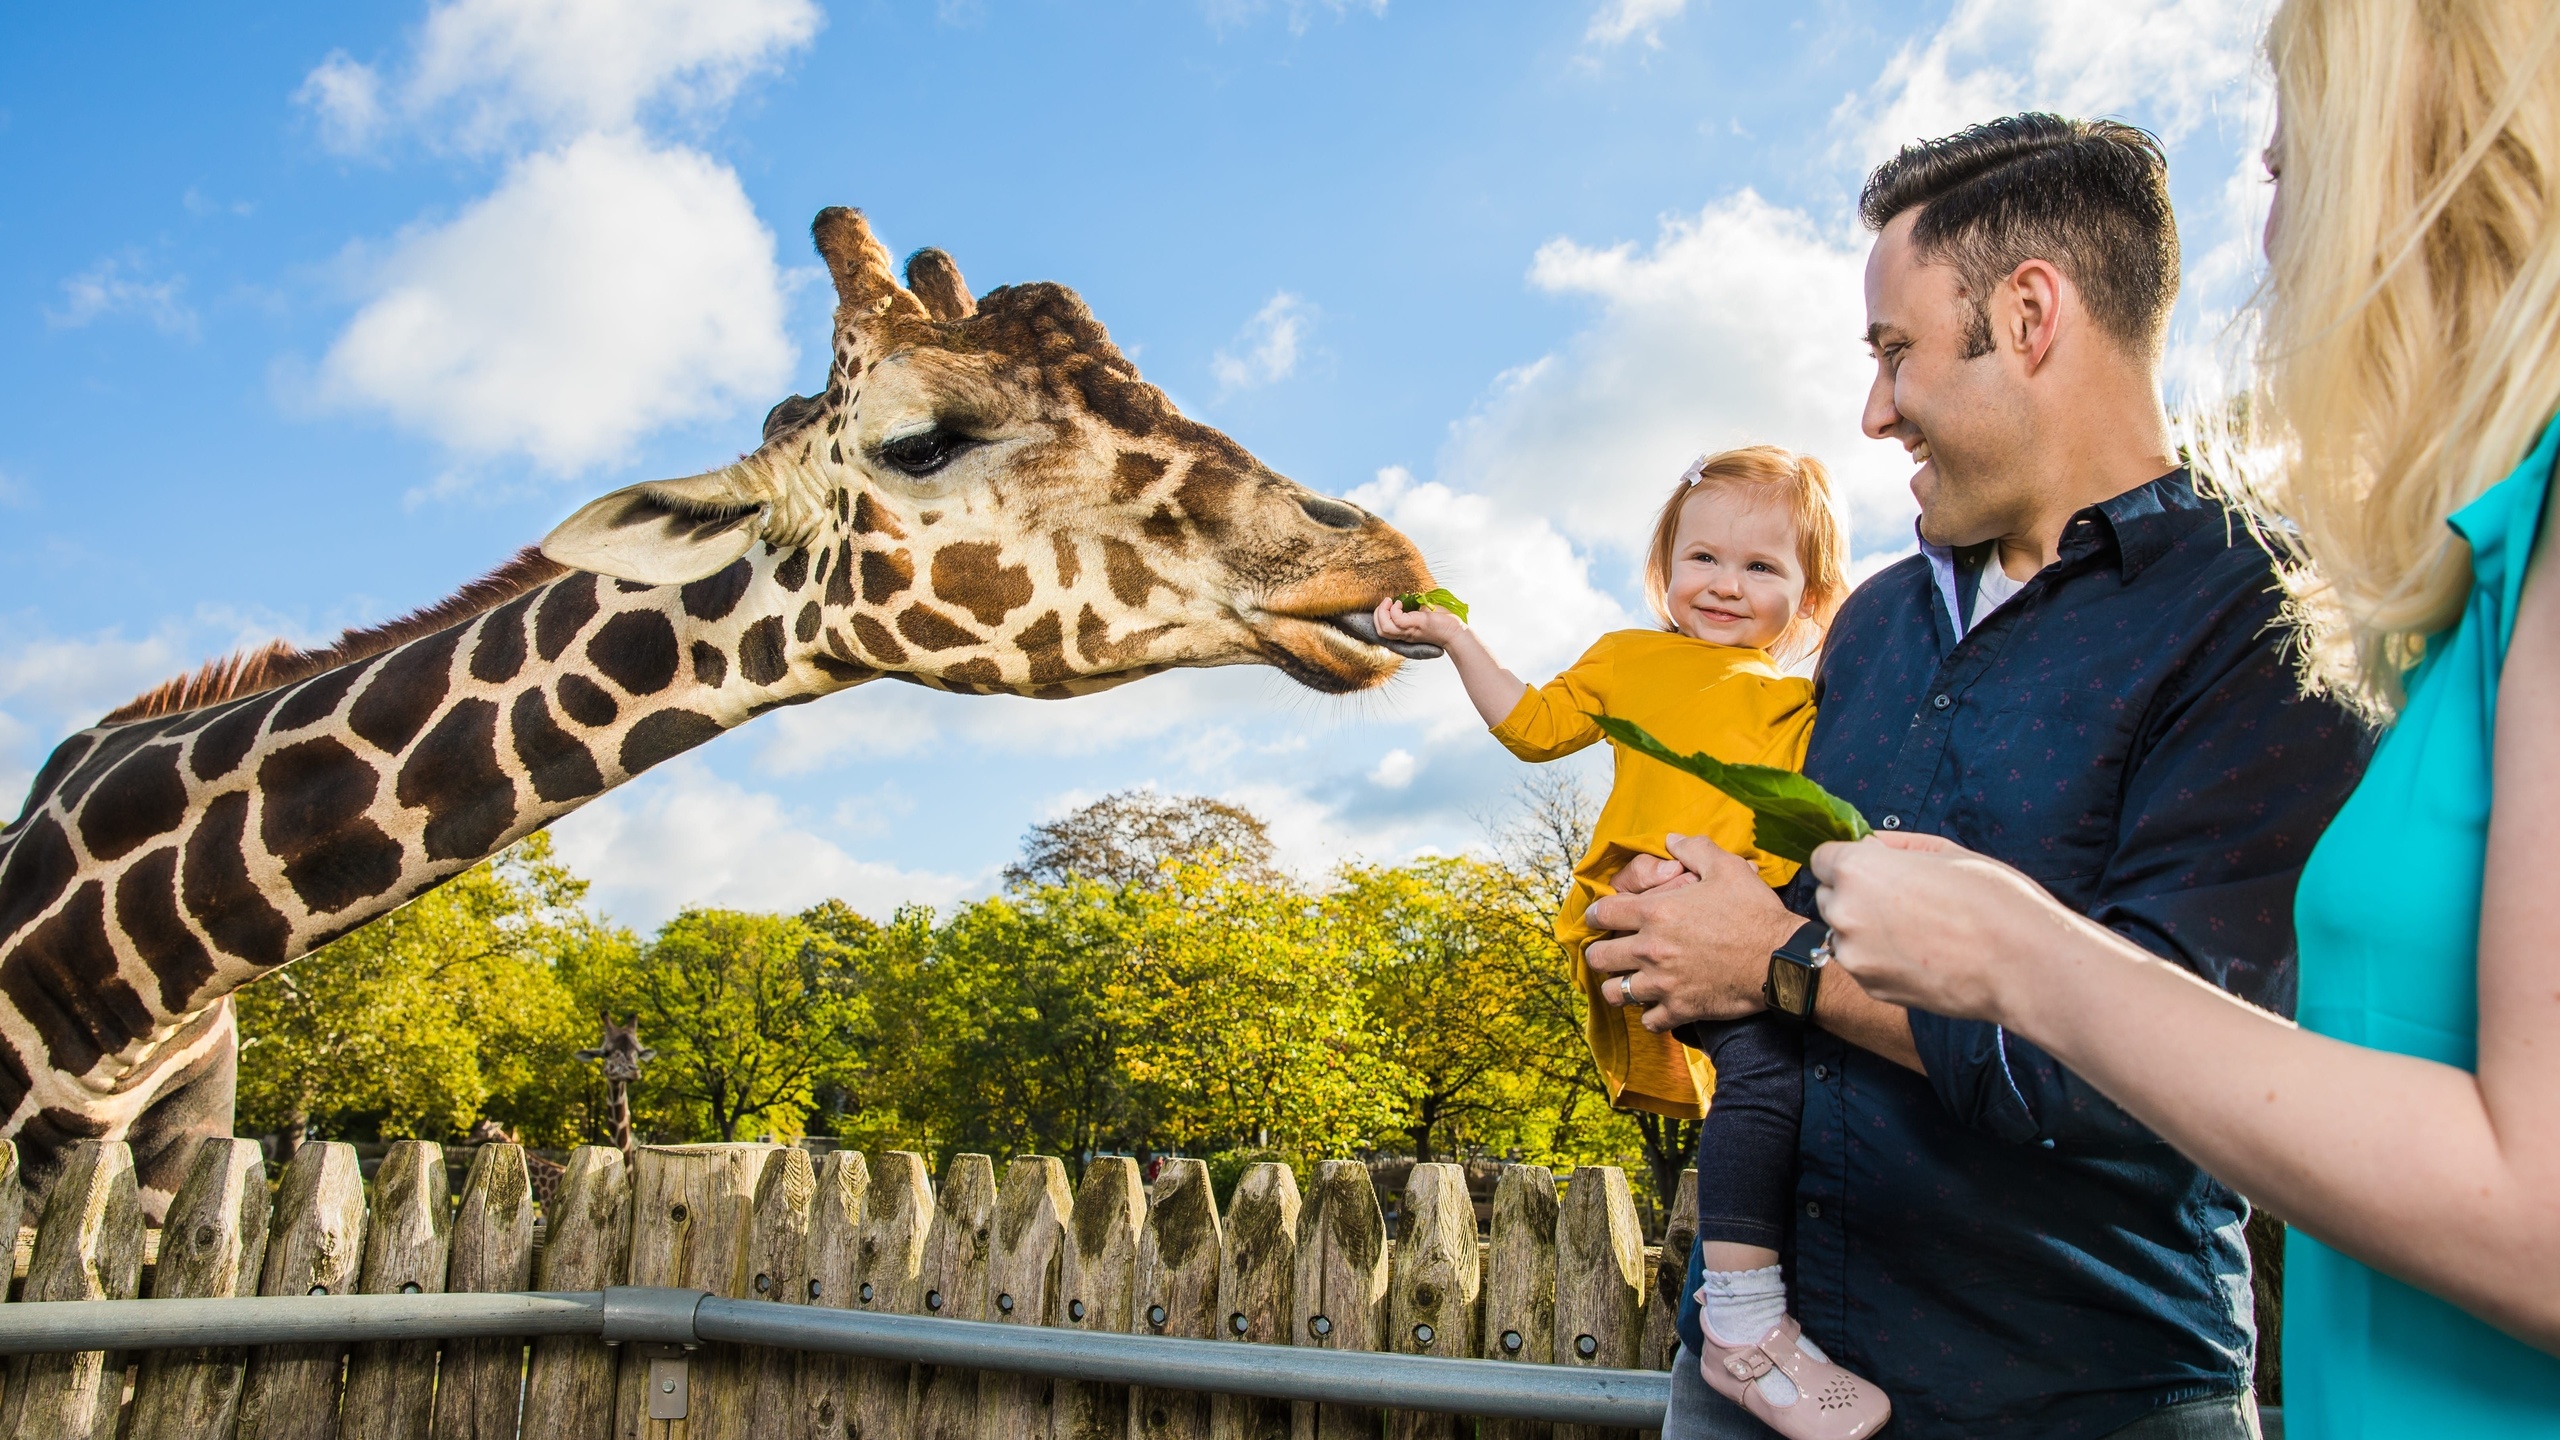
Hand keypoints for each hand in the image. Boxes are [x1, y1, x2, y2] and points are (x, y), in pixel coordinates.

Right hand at [1374, 596, 1465, 646]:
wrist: (1456, 632)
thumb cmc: (1443, 622)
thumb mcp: (1423, 613)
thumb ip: (1414, 609)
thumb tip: (1410, 596)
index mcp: (1405, 633)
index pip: (1383, 632)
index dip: (1379, 619)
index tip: (1386, 606)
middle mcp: (1404, 634)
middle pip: (1380, 631)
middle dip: (1377, 615)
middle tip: (1386, 602)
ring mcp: (1408, 631)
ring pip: (1384, 629)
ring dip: (1382, 613)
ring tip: (1389, 602)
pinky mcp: (1414, 626)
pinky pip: (1396, 620)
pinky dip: (1394, 610)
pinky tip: (1400, 603)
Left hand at [1583, 834, 1798, 1030]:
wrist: (1781, 959)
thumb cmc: (1754, 912)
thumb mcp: (1726, 868)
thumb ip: (1694, 849)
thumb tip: (1671, 839)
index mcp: (1656, 912)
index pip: (1601, 913)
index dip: (1594, 914)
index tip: (1598, 918)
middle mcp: (1652, 949)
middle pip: (1598, 957)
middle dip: (1599, 953)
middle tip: (1610, 951)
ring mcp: (1664, 983)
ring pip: (1615, 993)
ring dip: (1618, 986)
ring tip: (1627, 981)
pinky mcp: (1681, 1009)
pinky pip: (1649, 1021)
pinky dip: (1650, 1014)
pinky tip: (1658, 1005)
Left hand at [1809, 831, 2069, 1024]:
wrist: (2020, 962)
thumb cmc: (1991, 898)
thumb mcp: (1944, 851)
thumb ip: (1895, 846)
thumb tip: (1871, 846)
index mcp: (1857, 869)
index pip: (1823, 858)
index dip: (1848, 860)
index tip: (1873, 868)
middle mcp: (1844, 912)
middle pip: (1828, 897)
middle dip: (1853, 894)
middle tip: (1902, 900)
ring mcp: (1855, 955)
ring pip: (1844, 934)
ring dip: (1866, 930)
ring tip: (1918, 931)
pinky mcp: (1871, 988)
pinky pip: (1864, 964)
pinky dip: (1881, 959)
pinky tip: (1922, 955)